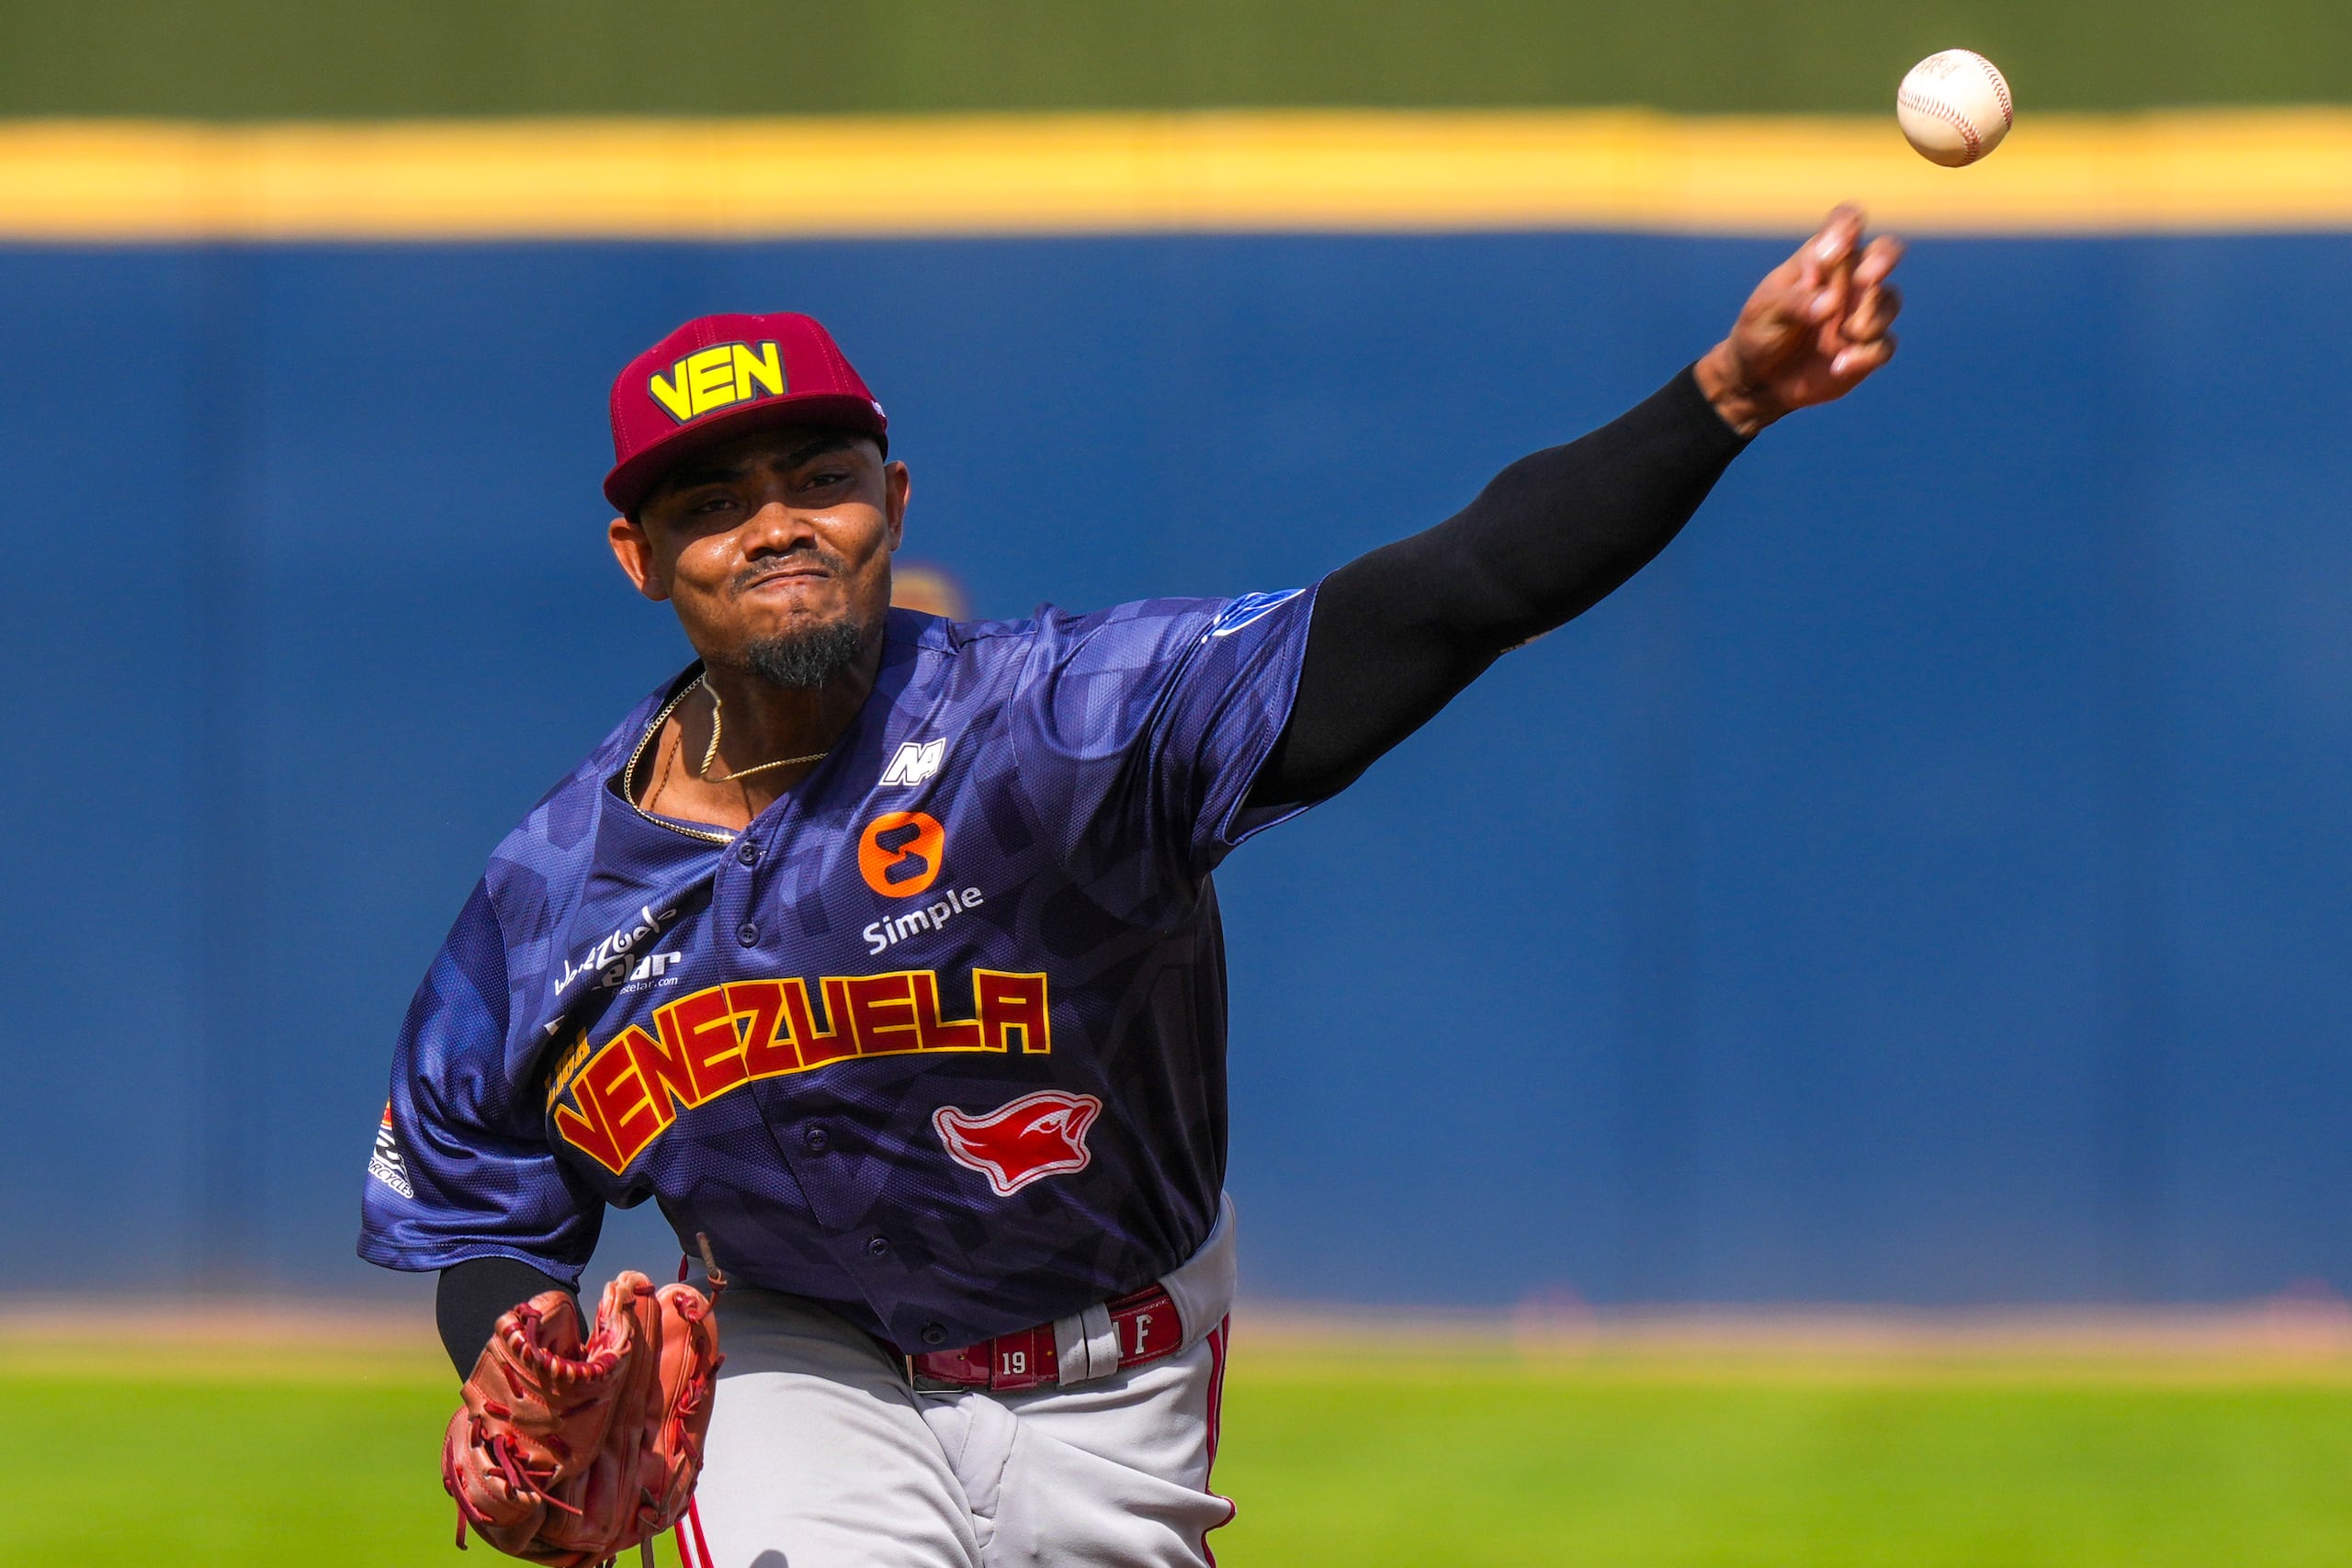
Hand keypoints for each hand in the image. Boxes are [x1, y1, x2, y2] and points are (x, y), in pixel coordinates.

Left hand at [1695, 204, 1903, 436]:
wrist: (1758, 380)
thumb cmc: (1760, 331)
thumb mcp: (1767, 311)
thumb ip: (1797, 301)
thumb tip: (1831, 303)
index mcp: (1821, 259)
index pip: (1845, 223)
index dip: (1848, 226)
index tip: (1832, 248)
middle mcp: (1849, 281)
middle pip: (1885, 252)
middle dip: (1884, 259)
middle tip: (1866, 277)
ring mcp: (1862, 313)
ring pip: (1890, 301)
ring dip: (1873, 315)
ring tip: (1848, 333)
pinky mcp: (1868, 348)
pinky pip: (1884, 345)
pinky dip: (1866, 355)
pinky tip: (1839, 365)